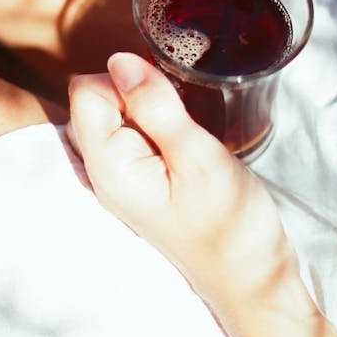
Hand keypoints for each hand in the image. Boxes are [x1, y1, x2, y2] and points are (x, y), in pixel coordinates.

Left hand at [66, 52, 297, 309]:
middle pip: (94, 99)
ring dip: (145, 104)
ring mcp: (119, 176)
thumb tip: (120, 59)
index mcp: (107, 166)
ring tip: (184, 125)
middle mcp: (101, 171)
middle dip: (133, 88)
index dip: (126, 78)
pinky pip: (131, 132)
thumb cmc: (230, 222)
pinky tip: (183, 136)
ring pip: (114, 112)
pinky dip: (153, 121)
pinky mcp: (139, 178)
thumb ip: (156, 106)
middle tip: (180, 111)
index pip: (85, 91)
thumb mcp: (198, 156)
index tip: (168, 94)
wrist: (250, 276)